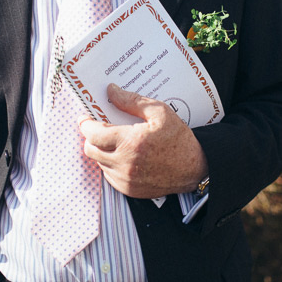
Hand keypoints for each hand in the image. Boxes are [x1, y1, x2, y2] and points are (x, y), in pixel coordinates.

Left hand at [78, 84, 207, 198]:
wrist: (195, 169)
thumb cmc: (179, 139)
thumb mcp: (160, 112)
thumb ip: (132, 101)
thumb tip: (111, 91)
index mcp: (130, 142)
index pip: (93, 134)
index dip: (86, 124)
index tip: (85, 117)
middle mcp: (124, 163)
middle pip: (90, 149)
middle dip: (91, 137)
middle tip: (99, 128)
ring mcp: (125, 179)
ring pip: (99, 163)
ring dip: (102, 151)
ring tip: (116, 141)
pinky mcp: (128, 190)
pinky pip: (109, 176)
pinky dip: (111, 164)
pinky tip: (125, 156)